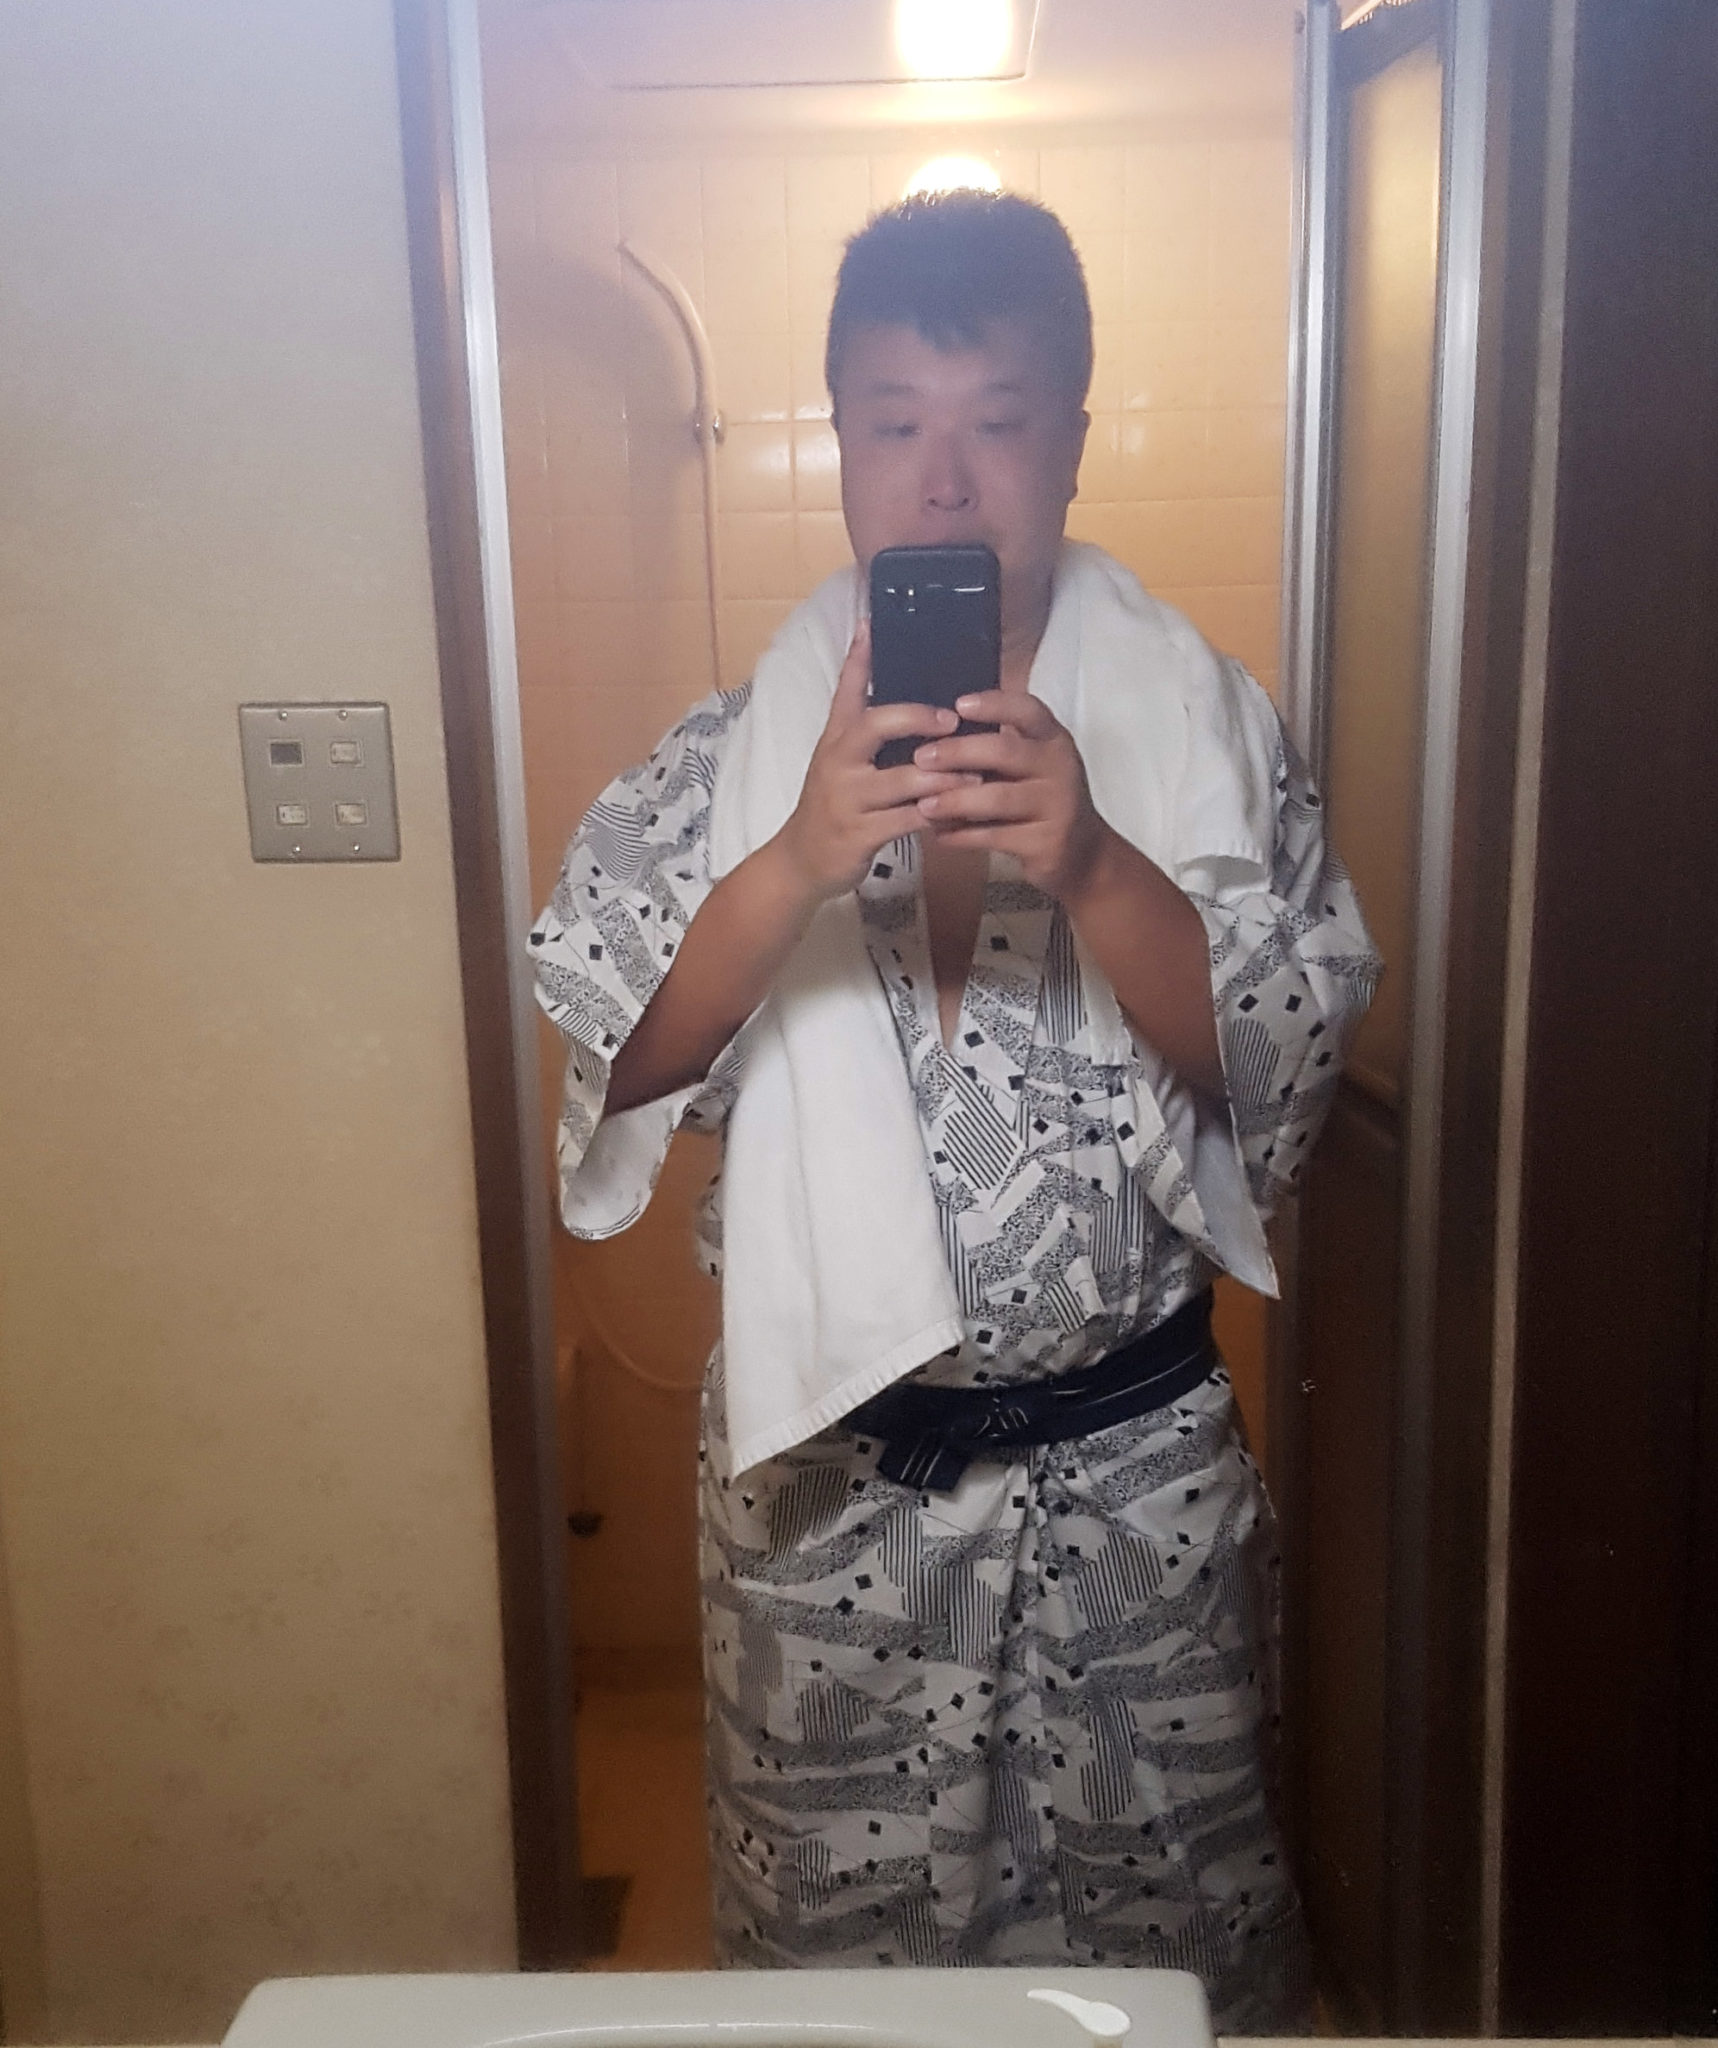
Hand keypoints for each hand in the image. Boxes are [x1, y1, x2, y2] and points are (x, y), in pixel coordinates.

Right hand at [772, 623, 974, 901]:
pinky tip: (961, 812)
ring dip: (944, 775)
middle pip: (877, 724)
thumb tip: (877, 664)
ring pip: (904, 778)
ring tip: (975, 774)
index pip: (847, 688)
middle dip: (919, 718)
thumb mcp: (838, 756)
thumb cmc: (831, 802)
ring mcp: (849, 798)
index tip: (874, 624)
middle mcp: (839, 761)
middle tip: (952, 720)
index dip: (860, 656)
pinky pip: (909, 820)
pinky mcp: (861, 833)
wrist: (802, 860)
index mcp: (837, 737)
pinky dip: (938, 816)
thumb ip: (859, 718)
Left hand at [911, 690, 1109, 900]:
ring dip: (955, 800)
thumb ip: (997, 748)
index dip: (994, 704)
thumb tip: (935, 732)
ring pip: (998, 798)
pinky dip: (963, 835)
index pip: (1028, 711)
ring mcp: (1057, 806)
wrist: (1082, 853)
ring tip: (923, 804)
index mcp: (1053, 740)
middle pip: (1006, 751)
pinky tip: (940, 835)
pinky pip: (995, 836)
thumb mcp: (1032, 765)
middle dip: (959, 752)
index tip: (959, 704)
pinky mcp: (1046, 842)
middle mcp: (1060, 767)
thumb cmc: (1042, 799)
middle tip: (922, 758)